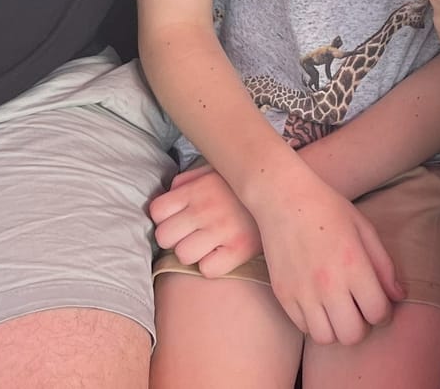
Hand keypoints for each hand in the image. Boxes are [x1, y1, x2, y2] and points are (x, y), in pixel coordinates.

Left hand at [148, 164, 262, 275]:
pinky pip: (208, 269)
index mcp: (197, 189)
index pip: (157, 211)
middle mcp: (205, 208)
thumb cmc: (242, 186)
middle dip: (174, 238)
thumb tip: (171, 191)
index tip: (178, 219)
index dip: (164, 219)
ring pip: (183, 255)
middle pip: (164, 236)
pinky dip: (213, 266)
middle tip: (192, 235)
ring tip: (208, 245)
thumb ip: (189, 179)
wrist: (282, 192)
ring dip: (193, 253)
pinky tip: (222, 254)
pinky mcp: (239, 249)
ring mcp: (222, 229)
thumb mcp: (214, 170)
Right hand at [248, 171, 402, 345]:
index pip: (378, 313)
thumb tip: (399, 296)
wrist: (283, 198)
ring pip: (327, 338)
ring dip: (337, 329)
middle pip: (353, 335)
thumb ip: (384, 266)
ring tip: (338, 309)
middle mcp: (328, 284)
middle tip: (360, 310)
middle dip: (362, 326)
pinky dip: (315, 323)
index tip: (380, 305)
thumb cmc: (328, 209)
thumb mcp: (364, 229)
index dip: (384, 313)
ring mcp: (303, 292)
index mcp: (353, 265)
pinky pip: (304, 327)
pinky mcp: (283, 295)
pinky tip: (319, 304)